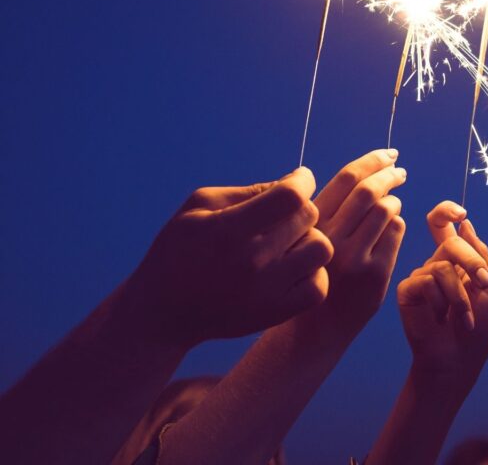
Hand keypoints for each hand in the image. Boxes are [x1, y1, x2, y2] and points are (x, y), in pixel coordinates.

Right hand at [128, 167, 332, 346]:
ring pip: (321, 249)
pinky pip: (319, 286)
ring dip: (309, 239)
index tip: (299, 179)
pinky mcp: (275, 313)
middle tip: (282, 216)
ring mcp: (267, 291)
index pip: (289, 197)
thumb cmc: (178, 250)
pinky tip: (293, 268)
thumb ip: (247, 191)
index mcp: (229, 230)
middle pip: (308, 217)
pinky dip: (313, 273)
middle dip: (300, 208)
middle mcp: (252, 261)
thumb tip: (293, 182)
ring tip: (288, 243)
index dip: (302, 180)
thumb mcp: (198, 208)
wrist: (162, 313)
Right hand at [314, 149, 407, 328]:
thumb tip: (367, 171)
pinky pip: (396, 231)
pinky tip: (391, 227)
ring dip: (394, 200)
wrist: (318, 325)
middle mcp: (330, 238)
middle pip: (369, 190)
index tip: (388, 154)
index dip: (372, 160)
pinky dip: (397, 223)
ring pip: (386, 209)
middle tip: (400, 170)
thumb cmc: (317, 271)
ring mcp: (354, 257)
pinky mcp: (375, 273)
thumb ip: (333, 208)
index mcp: (311, 223)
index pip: (346, 178)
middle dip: (389, 173)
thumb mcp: (313, 236)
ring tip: (392, 202)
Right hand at [397, 201, 487, 381]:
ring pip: (442, 266)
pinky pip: (426, 281)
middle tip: (484, 284)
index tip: (461, 213)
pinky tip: (442, 320)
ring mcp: (420, 277)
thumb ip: (480, 256)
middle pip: (450, 242)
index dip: (447, 211)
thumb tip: (465, 223)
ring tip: (465, 318)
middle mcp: (435, 264)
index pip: (444, 226)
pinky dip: (442, 301)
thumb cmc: (477, 331)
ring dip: (460, 295)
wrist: (458, 362)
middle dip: (471, 262)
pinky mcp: (407, 290)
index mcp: (456, 261)